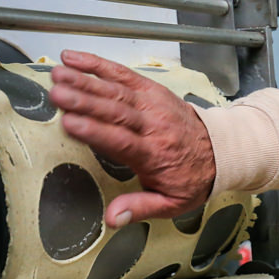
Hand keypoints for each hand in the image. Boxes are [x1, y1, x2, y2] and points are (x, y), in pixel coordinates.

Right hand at [50, 50, 216, 228]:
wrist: (221, 151)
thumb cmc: (192, 177)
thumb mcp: (171, 203)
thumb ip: (140, 208)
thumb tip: (113, 218)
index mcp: (155, 154)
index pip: (122, 141)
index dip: (96, 132)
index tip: (71, 124)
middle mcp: (154, 126)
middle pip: (116, 111)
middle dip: (85, 101)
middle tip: (57, 93)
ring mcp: (153, 105)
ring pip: (117, 90)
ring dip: (86, 80)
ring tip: (58, 74)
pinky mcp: (152, 91)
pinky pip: (124, 75)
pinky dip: (100, 65)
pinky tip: (76, 59)